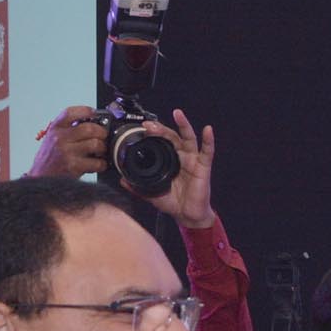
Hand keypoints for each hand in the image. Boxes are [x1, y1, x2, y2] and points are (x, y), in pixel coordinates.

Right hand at [27, 105, 108, 178]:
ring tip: (100, 151)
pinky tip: (98, 164)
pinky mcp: (74, 166)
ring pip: (96, 144)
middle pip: (90, 128)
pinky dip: (102, 164)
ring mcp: (67, 152)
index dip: (86, 111)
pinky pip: (97, 162)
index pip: (71, 112)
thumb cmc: (49, 159)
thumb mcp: (52, 138)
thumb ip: (68, 129)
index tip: (94, 113)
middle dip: (102, 132)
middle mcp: (60, 138)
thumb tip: (92, 123)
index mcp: (55, 128)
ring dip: (103, 148)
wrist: (40, 178)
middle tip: (103, 136)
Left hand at [126, 109, 215, 228]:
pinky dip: (208, 140)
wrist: (187, 216)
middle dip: (161, 129)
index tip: (141, 128)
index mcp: (169, 160)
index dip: (152, 134)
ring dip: (184, 125)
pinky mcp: (203, 167)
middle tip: (149, 125)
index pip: (160, 142)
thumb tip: (122, 180)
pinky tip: (208, 130)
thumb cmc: (173, 203)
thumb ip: (137, 187)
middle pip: (171, 137)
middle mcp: (181, 156)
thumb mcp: (150, 193)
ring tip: (178, 114)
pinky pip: (207, 152)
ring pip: (188, 138)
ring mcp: (193, 160)